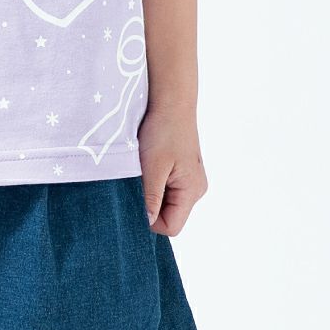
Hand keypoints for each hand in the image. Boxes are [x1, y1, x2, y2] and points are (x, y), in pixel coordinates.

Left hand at [137, 104, 207, 235]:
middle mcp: (195, 189)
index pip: (171, 227)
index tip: (133, 200)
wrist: (171, 102)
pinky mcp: (182, 171)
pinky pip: (166, 189)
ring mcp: (190, 180)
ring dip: (150, 192)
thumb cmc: (163, 130)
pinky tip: (146, 166)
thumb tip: (147, 223)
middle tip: (135, 183)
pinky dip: (153, 182)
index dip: (150, 220)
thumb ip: (151, 198)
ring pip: (166, 202)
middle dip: (149, 205)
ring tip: (142, 171)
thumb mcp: (153, 167)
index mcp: (192, 191)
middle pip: (169, 216)